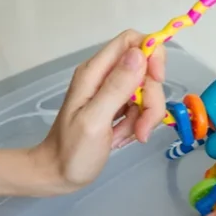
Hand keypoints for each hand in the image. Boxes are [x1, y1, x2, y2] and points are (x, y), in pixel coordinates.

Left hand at [30, 30, 165, 192]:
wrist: (58, 175)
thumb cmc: (72, 151)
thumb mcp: (95, 120)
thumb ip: (116, 87)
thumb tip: (139, 54)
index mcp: (95, 72)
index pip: (131, 41)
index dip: (151, 53)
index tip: (158, 79)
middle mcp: (105, 76)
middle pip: (146, 70)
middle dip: (152, 98)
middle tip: (143, 127)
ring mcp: (112, 92)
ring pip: (147, 91)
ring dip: (146, 116)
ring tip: (131, 136)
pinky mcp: (118, 107)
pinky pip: (142, 107)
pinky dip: (140, 124)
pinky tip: (123, 138)